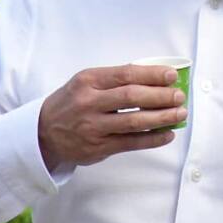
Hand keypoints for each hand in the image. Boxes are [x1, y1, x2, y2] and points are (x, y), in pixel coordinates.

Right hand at [38, 64, 187, 170]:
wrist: (42, 133)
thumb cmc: (72, 102)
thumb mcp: (86, 82)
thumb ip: (115, 79)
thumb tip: (156, 77)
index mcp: (88, 81)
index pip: (126, 74)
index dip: (152, 75)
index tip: (172, 75)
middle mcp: (89, 103)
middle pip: (132, 97)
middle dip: (161, 96)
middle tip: (179, 96)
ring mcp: (93, 127)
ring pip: (134, 122)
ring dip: (162, 117)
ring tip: (180, 114)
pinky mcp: (97, 148)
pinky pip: (131, 143)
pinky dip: (152, 139)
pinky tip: (167, 134)